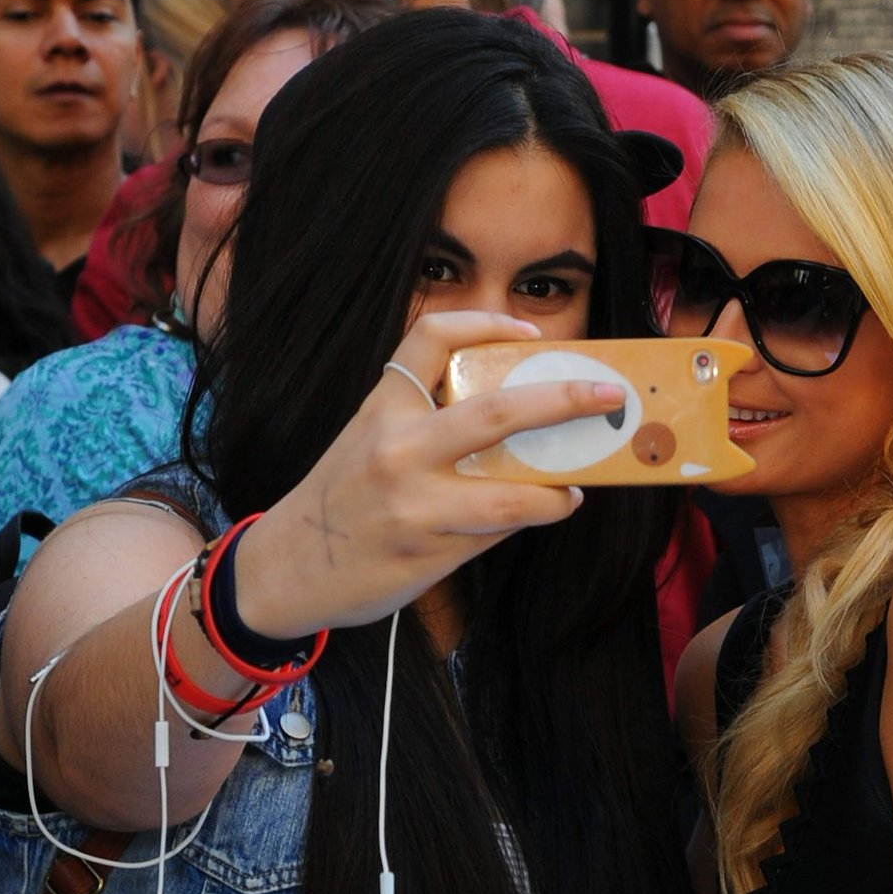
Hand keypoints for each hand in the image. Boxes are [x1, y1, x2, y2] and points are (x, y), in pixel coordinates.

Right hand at [233, 311, 627, 639]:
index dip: (487, 323)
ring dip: (558, 487)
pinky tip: (548, 509)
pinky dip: (531, 517)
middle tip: (607, 394)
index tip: (531, 332)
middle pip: (498, 410)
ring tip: (575, 485)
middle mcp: (398, 448)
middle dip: (564, 400)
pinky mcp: (429, 548)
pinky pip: (498, 529)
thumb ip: (426, 423)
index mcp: (382, 407)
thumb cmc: (339, 500)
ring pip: (513, 491)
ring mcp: (416, 502)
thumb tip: (513, 423)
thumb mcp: (367, 441)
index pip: (432, 338)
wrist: (285, 569)